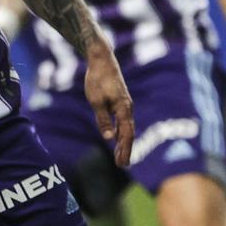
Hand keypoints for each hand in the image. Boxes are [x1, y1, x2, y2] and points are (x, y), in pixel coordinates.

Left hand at [83, 44, 133, 167]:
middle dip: (126, 150)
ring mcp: (125, 104)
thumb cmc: (97, 79)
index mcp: (123, 109)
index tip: (122, 164)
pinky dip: (121, 132)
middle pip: (129, 133)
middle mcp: (127, 108)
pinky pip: (123, 121)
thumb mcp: (96, 101)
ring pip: (127, 127)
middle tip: (122, 165)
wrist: (102, 60)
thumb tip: (109, 138)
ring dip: (123, 142)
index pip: (127, 135)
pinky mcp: (120, 101)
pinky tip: (116, 137)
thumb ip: (103, 120)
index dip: (125, 150)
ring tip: (120, 156)